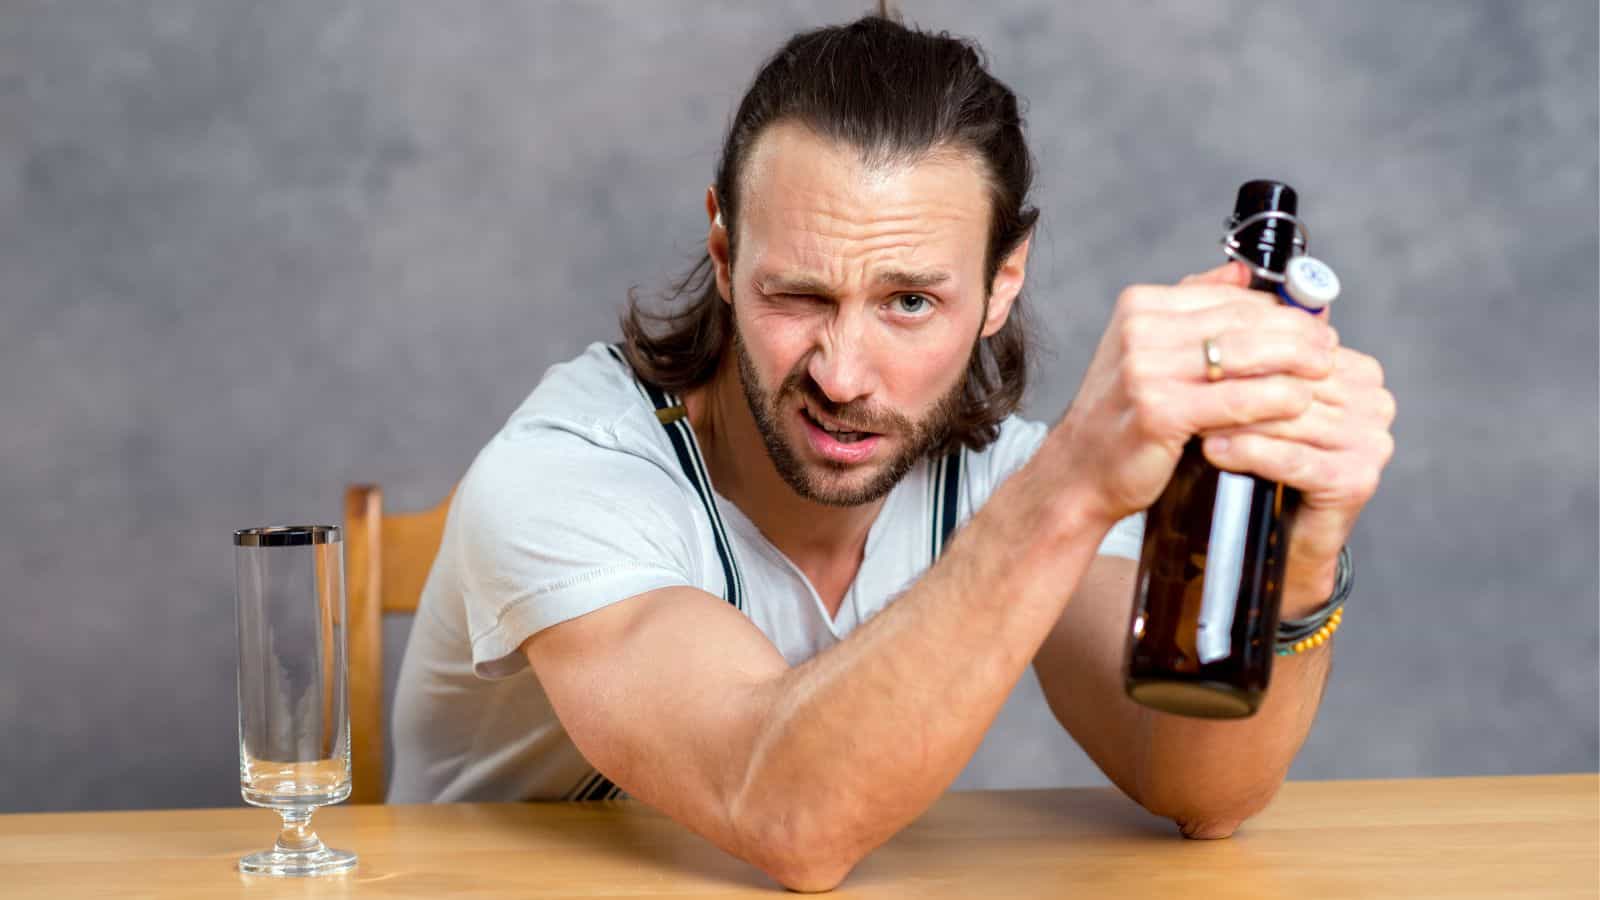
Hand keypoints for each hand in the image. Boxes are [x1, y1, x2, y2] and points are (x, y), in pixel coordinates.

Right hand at [1049, 261, 1343, 531]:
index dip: (1277, 308)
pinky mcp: (1158, 411)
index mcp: (1139, 306)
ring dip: (1294, 361)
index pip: (1226, 296)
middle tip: (1329, 346)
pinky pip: (1234, 400)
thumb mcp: (1148, 349)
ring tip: (1325, 370)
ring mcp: (1145, 371)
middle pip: (1240, 321)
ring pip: (1243, 356)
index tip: (1311, 322)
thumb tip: (1243, 274)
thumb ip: (1191, 308)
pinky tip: (1300, 402)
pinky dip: (1274, 399)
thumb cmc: (1123, 413)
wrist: (1080, 470)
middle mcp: (1139, 331)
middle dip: (1295, 332)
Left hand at [1199, 309, 1395, 609]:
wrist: (1264, 537)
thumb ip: (1243, 329)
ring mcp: (1372, 438)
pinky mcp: (1357, 478)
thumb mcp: (1246, 388)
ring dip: (1234, 416)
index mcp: (1352, 368)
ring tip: (1186, 416)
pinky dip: (1249, 454)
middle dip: (1233, 380)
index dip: (1240, 345)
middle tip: (1181, 379)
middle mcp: (1372, 398)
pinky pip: (1294, 458)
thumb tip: (1233, 271)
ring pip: (1289, 417)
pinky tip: (1211, 450)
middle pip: (1291, 379)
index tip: (1188, 344)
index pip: (1294, 344)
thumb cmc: (1251, 456)